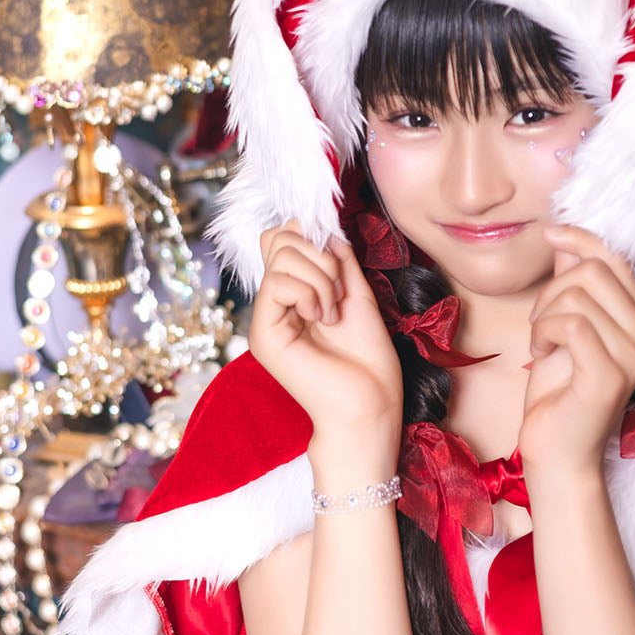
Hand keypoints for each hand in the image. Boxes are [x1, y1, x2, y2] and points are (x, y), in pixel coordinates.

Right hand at [248, 221, 402, 462]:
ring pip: (280, 254)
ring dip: (321, 276)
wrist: (371, 406)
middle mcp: (274, 305)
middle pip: (278, 238)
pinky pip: (278, 282)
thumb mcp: (357, 295)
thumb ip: (338, 261)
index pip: (282, 239)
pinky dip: (311, 292)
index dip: (311, 237)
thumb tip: (323, 229)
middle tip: (338, 293)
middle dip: (320, 255)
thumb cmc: (368, 361)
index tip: (339, 266)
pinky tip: (323, 318)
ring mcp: (266, 319)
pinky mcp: (263, 334)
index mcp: (294, 296)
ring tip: (333, 312)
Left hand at [519, 226, 634, 481]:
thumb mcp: (563, 326)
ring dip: (543, 315)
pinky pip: (571, 324)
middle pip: (595, 270)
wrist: (557, 451)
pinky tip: (538, 353)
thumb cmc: (559, 393)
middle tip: (539, 323)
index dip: (582, 238)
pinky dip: (543, 332)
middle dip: (552, 289)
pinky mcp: (610, 375)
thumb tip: (566, 239)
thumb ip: (571, 285)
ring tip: (540, 342)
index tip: (551, 232)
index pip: (617, 259)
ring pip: (578, 295)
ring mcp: (633, 356)